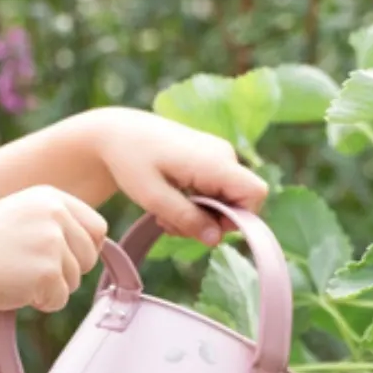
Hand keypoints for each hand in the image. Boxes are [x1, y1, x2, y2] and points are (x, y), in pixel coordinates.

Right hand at [0, 186, 107, 313]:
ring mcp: (53, 241)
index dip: (82, 249)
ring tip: (17, 277)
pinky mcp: (48, 270)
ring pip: (75, 280)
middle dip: (68, 270)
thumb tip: (96, 245)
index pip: (96, 227)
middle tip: (32, 270)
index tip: (59, 258)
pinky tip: (15, 288)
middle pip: (91, 255)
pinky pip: (60, 299)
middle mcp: (55, 213)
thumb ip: (53, 225)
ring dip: (51, 287)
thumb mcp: (20, 219)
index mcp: (49, 197)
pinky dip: (41, 302)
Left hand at [95, 111, 267, 245]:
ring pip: (224, 200)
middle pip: (238, 202)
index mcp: (214, 161)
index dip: (239, 218)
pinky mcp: (209, 159)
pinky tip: (170, 205)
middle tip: (172, 226)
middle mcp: (223, 155)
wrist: (118, 132)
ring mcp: (218, 156)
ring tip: (165, 216)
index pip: (255, 193)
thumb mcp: (153, 197)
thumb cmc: (130, 161)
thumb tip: (215, 240)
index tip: (205, 228)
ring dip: (198, 216)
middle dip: (210, 223)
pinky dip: (195, 204)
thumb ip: (186, 218)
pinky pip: (215, 191)